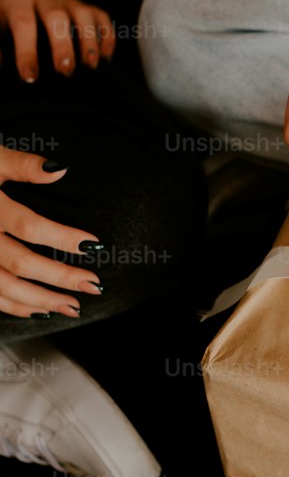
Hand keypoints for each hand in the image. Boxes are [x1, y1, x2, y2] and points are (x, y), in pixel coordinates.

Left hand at [0, 0, 114, 79]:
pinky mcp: (82, 4)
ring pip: (84, 15)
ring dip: (90, 40)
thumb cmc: (2, 6)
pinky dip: (106, 35)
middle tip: (66, 71)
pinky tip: (106, 56)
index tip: (30, 77)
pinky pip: (101, 16)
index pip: (23, 22)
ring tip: (92, 65)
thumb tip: (0, 67)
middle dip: (63, 45)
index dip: (27, 51)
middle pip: (57, 17)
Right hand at [0, 148, 103, 317]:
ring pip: (5, 286)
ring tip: (72, 307)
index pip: (29, 226)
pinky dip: (15, 307)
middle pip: (20, 263)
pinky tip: (39, 312)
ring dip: (40, 300)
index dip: (62, 237)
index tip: (92, 244)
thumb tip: (59, 170)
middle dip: (59, 277)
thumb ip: (22, 165)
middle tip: (92, 285)